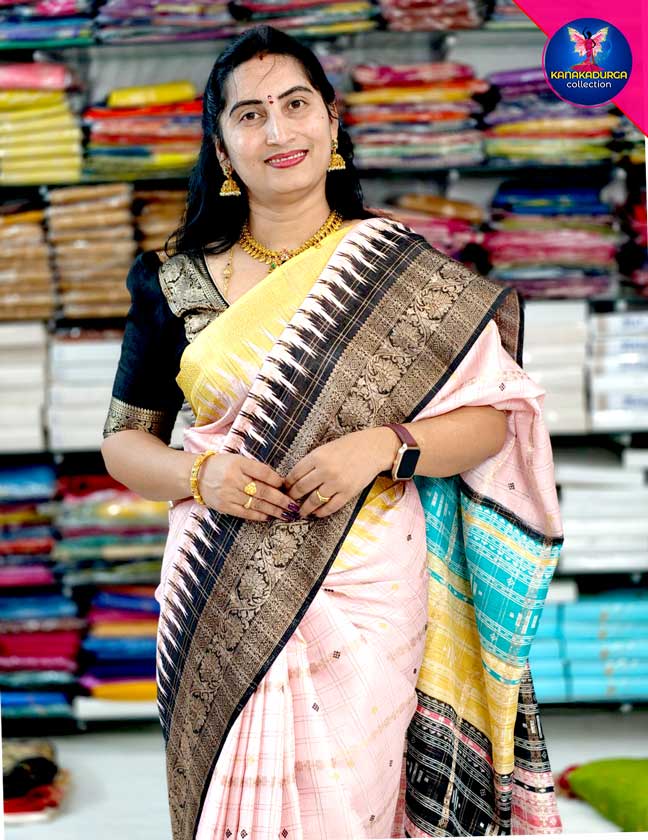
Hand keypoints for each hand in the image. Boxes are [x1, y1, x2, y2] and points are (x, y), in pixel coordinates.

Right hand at [198, 454, 299, 521]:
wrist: (196, 476)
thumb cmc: (221, 466)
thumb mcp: (238, 460)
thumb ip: (256, 469)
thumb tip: (278, 481)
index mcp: (238, 464)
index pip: (262, 472)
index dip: (276, 480)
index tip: (287, 485)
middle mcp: (234, 479)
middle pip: (262, 491)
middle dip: (280, 499)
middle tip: (294, 505)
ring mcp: (229, 494)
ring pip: (256, 504)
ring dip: (273, 510)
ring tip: (286, 514)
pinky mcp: (225, 507)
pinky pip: (245, 513)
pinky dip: (258, 515)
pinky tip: (269, 517)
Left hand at [284, 428, 398, 518]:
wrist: (373, 449)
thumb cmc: (348, 446)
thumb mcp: (325, 448)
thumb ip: (311, 462)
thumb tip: (296, 478)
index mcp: (317, 457)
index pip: (294, 474)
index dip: (287, 484)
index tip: (285, 489)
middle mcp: (325, 471)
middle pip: (301, 489)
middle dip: (293, 497)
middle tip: (289, 501)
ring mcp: (337, 483)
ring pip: (313, 501)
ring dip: (304, 509)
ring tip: (300, 512)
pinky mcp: (348, 493)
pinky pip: (330, 507)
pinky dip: (321, 512)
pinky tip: (317, 513)